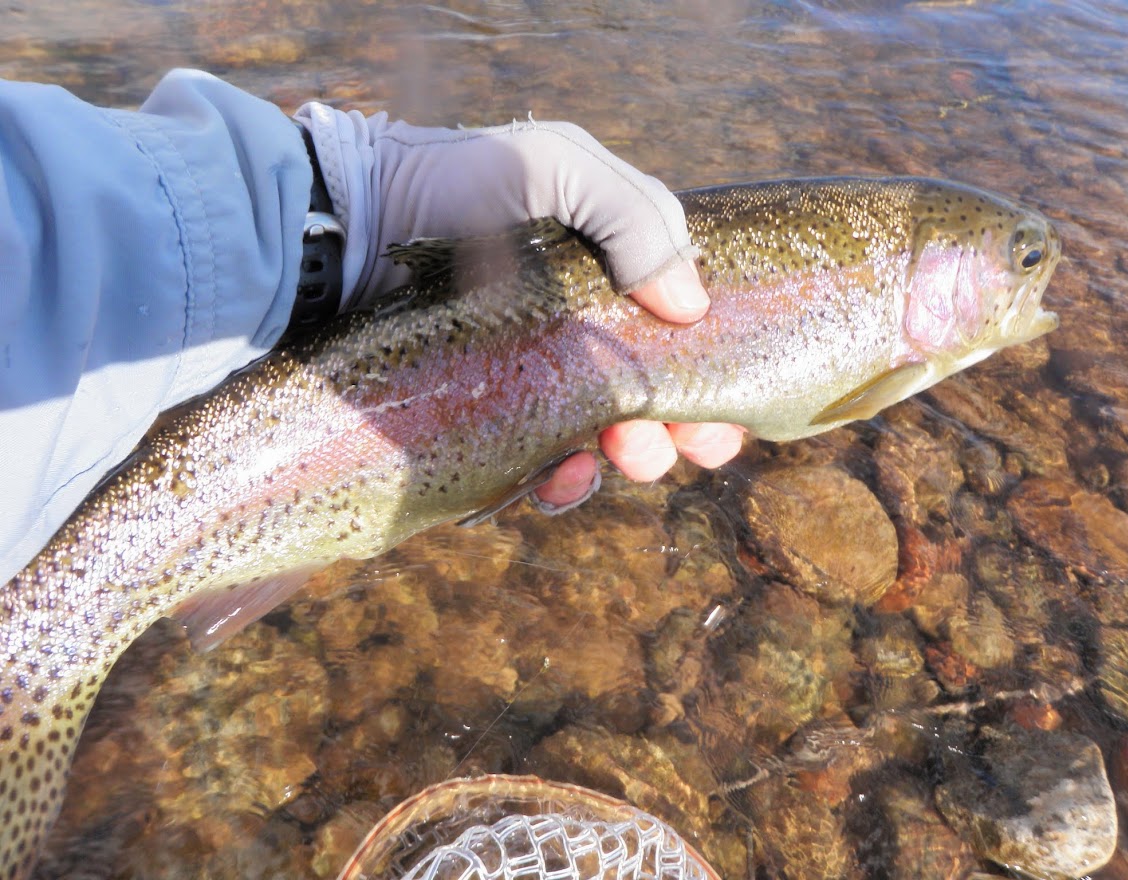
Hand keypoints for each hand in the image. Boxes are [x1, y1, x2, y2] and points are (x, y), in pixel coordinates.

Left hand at [294, 104, 744, 508]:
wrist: (340, 230)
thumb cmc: (447, 181)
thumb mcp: (552, 166)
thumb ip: (635, 217)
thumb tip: (691, 307)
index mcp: (604, 268)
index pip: (677, 325)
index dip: (711, 366)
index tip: (729, 405)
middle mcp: (574, 326)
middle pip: (653, 390)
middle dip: (685, 424)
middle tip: (692, 443)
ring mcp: (528, 374)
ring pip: (603, 436)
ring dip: (633, 456)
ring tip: (629, 455)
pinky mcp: (483, 416)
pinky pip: (537, 464)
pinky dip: (563, 479)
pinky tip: (563, 475)